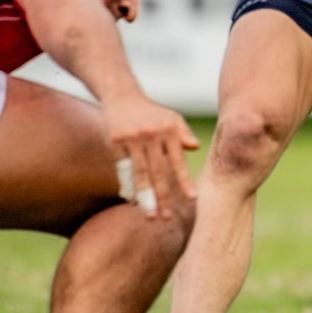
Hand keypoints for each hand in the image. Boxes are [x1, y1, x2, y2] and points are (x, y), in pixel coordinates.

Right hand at [102, 93, 198, 222]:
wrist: (121, 94)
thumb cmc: (150, 111)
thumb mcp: (171, 117)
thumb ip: (183, 133)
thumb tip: (195, 147)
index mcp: (169, 130)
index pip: (178, 160)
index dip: (184, 180)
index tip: (192, 199)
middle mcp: (152, 134)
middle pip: (158, 171)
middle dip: (163, 196)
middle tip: (167, 218)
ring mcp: (133, 138)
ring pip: (140, 173)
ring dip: (145, 197)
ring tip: (150, 216)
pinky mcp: (116, 141)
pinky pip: (123, 168)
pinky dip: (127, 185)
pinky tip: (132, 200)